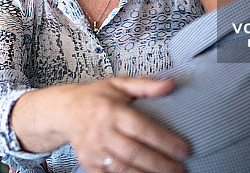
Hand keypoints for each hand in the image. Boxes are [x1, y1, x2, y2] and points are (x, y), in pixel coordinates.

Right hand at [12, 77, 188, 172]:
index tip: (184, 149)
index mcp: (110, 110)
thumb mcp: (119, 84)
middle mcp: (100, 131)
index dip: (164, 140)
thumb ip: (145, 85)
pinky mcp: (88, 163)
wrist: (64, 110)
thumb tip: (170, 84)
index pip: (142, 128)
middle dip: (160, 163)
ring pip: (123, 168)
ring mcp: (93, 149)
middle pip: (134, 152)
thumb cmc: (96, 97)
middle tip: (181, 169)